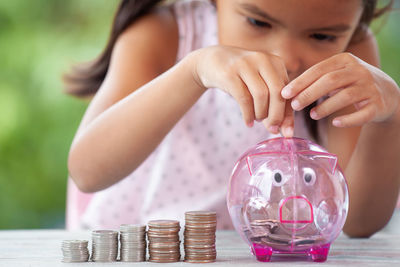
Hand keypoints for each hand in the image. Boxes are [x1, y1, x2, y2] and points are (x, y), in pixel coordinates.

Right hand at [191, 46, 293, 136]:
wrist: (211, 61)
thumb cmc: (240, 77)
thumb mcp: (259, 85)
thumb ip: (272, 104)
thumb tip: (283, 131)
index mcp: (275, 62)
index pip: (288, 91)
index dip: (289, 114)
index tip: (287, 133)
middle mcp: (262, 60)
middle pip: (277, 92)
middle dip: (277, 115)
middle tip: (273, 129)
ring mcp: (245, 65)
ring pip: (261, 95)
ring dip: (261, 114)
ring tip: (257, 120)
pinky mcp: (229, 74)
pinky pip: (244, 98)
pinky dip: (248, 114)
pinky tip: (248, 122)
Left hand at [281, 53, 399, 126]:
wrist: (386, 92)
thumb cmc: (351, 83)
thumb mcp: (337, 74)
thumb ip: (316, 79)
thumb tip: (286, 91)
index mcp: (345, 60)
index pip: (318, 69)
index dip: (300, 82)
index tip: (285, 93)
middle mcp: (359, 71)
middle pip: (330, 81)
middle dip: (309, 94)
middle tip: (294, 106)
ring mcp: (370, 87)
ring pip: (345, 96)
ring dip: (326, 107)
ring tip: (312, 115)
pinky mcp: (378, 105)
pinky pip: (362, 114)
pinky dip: (348, 119)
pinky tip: (335, 123)